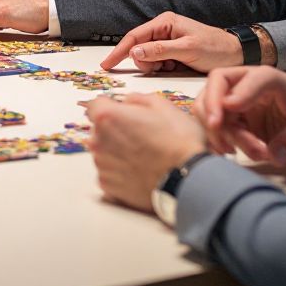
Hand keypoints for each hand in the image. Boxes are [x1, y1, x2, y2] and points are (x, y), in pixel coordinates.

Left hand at [85, 94, 207, 212]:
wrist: (189, 181)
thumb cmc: (178, 141)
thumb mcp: (162, 105)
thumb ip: (137, 98)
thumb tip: (127, 101)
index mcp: (107, 117)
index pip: (95, 105)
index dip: (112, 107)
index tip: (125, 113)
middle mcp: (98, 141)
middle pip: (99, 130)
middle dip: (115, 130)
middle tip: (140, 136)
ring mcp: (102, 165)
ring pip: (104, 152)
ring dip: (117, 151)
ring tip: (144, 156)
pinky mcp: (107, 186)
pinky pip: (109, 173)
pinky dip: (120, 172)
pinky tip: (140, 171)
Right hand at [100, 11, 243, 73]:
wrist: (238, 55)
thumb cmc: (215, 49)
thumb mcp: (188, 49)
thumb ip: (160, 50)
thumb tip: (134, 52)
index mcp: (165, 22)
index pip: (134, 37)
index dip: (118, 51)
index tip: (106, 65)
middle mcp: (163, 29)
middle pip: (139, 48)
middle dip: (144, 61)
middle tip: (162, 67)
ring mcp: (167, 41)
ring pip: (147, 57)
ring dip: (154, 66)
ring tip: (173, 66)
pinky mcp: (172, 52)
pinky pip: (157, 62)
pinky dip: (161, 68)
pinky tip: (175, 68)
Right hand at [195, 67, 285, 164]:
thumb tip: (273, 157)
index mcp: (264, 77)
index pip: (235, 79)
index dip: (222, 98)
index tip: (220, 122)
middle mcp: (244, 83)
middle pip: (212, 91)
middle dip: (215, 119)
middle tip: (231, 148)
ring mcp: (236, 99)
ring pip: (209, 109)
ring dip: (219, 134)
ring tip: (245, 155)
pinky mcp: (234, 116)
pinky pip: (214, 125)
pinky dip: (215, 140)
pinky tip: (230, 154)